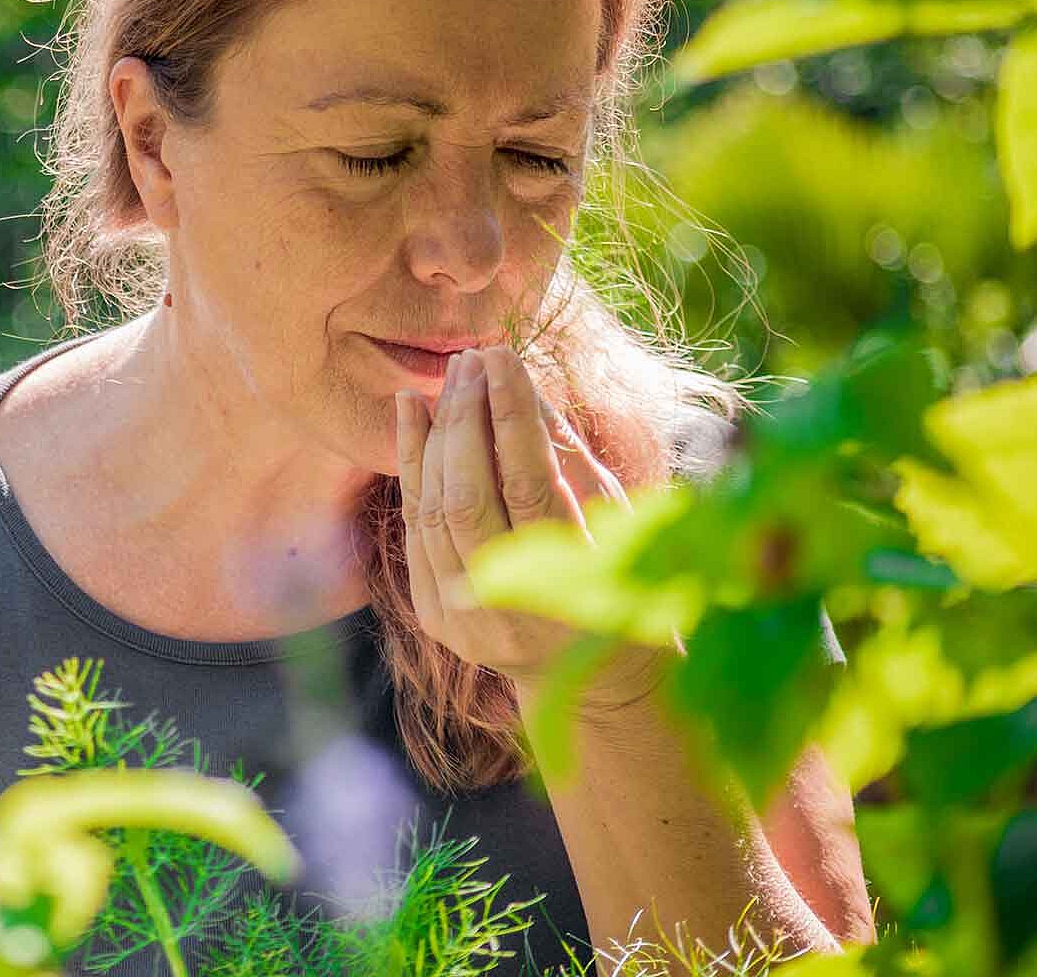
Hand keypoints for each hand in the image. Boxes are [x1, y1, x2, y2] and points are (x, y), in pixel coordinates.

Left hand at [394, 343, 670, 713]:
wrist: (594, 680)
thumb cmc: (625, 586)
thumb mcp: (622, 526)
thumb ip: (572, 462)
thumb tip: (527, 391)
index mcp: (574, 585)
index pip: (529, 482)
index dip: (510, 414)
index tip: (502, 356)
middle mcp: (511, 607)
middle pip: (469, 494)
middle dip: (467, 417)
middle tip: (472, 360)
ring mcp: (465, 618)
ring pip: (434, 509)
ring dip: (436, 434)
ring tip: (448, 377)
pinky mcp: (435, 616)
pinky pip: (415, 528)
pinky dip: (411, 466)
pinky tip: (412, 414)